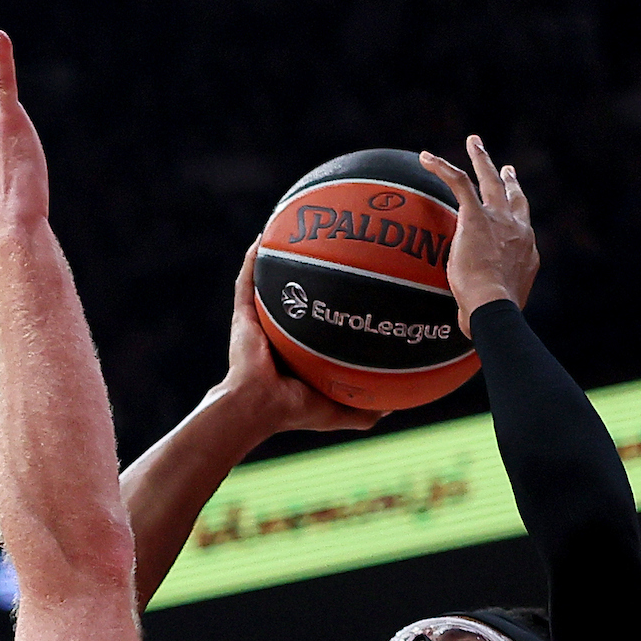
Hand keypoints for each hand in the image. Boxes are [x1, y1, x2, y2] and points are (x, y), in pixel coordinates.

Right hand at [216, 243, 380, 435]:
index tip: (361, 282)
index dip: (339, 302)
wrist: (259, 406)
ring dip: (279, 257)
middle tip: (336, 246)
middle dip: (314, 271)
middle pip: (301, 293)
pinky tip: (265, 235)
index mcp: (302, 351)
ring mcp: (261, 322)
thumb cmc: (297, 411)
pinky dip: (253, 259)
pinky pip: (247, 281)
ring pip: (271, 282)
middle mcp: (282, 333)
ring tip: (294, 228)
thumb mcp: (342, 411)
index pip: (322, 321)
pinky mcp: (243, 316)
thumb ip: (368, 410)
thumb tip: (398, 406)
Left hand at [417, 136, 538, 333]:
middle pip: (514, 197)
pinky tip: (426, 158)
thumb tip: (466, 324)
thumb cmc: (490, 317)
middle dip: (508, 180)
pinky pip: (459, 182)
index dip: (514, 220)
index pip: (521, 229)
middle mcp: (518, 230)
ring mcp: (499, 221)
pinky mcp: (476, 216)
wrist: (494, 307)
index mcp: (526, 251)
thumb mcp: (492, 309)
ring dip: (481, 159)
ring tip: (474, 142)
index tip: (508, 216)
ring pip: (489, 181)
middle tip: (506, 168)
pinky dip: (442, 168)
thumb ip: (480, 305)